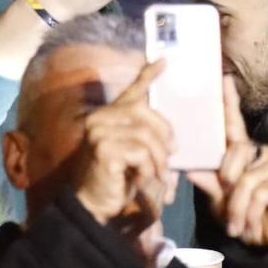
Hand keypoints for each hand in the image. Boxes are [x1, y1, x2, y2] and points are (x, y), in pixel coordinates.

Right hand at [72, 59, 173, 228]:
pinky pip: (139, 151)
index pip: (132, 91)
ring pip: (145, 134)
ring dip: (159, 159)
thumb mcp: (138, 158)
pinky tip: (142, 178)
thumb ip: (150, 142)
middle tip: (170, 159)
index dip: (148, 75)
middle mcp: (101, 117)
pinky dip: (148, 167)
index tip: (164, 61)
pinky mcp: (102, 147)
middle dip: (164, 137)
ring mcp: (99, 130)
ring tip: (159, 175)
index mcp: (110, 116)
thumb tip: (173, 140)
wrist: (94, 206)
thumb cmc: (119, 182)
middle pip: (145, 113)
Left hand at [190, 77, 267, 246]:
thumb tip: (186, 166)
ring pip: (246, 179)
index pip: (234, 123)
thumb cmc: (242, 214)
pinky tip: (252, 226)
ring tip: (238, 224)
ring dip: (238, 207)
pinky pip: (259, 193)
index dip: (229, 102)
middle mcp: (260, 152)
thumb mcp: (219, 198)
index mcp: (241, 151)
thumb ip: (207, 180)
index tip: (224, 80)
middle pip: (236, 153)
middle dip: (227, 184)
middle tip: (228, 208)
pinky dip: (251, 213)